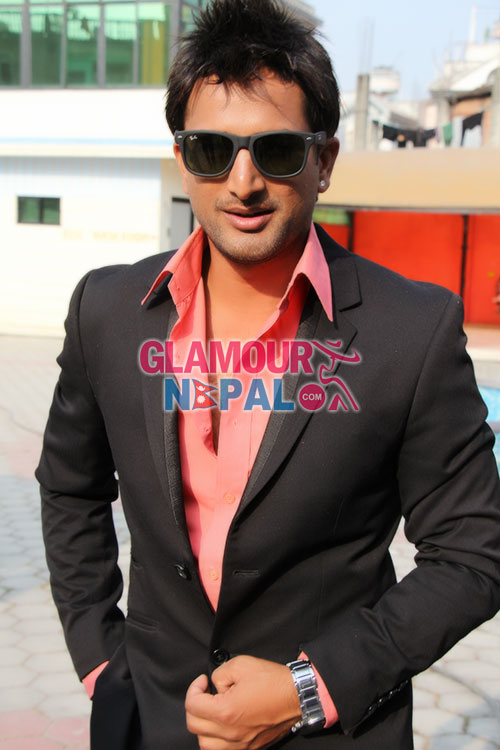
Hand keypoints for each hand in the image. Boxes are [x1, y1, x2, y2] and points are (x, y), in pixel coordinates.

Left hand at [185, 655, 301, 749]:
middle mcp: (230, 733)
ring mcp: (240, 743)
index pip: (192, 705)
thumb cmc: (273, 681)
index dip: (194, 688)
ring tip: (211, 712)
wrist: (296, 696)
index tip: (203, 681)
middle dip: (195, 705)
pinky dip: (214, 741)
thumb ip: (219, 674)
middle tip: (205, 693)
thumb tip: (214, 685)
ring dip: (202, 726)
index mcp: (226, 712)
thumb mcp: (241, 665)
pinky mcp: (249, 747)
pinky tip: (219, 728)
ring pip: (205, 744)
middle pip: (194, 725)